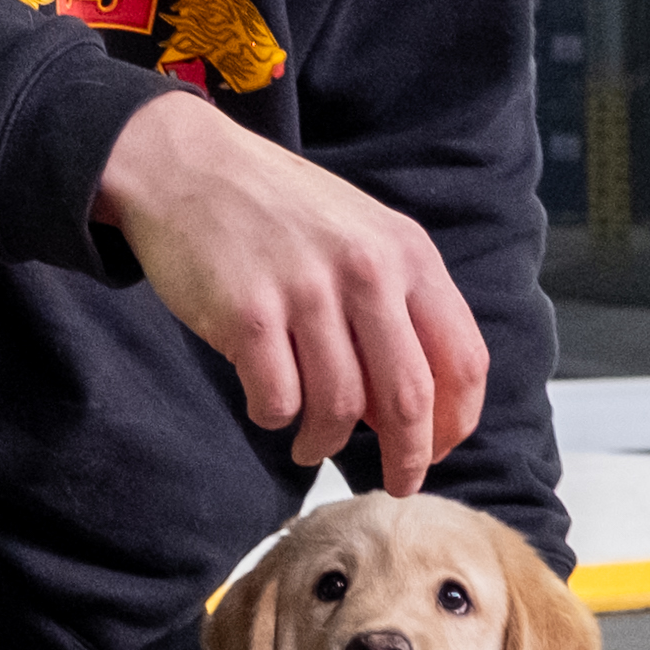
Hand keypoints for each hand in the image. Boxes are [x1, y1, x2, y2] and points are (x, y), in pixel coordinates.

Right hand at [96, 91, 488, 490]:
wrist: (187, 166)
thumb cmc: (278, 210)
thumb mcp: (361, 234)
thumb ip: (397, 306)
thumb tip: (411, 407)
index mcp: (407, 252)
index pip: (462, 358)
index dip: (457, 420)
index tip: (439, 449)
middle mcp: (366, 270)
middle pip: (409, 398)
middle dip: (407, 459)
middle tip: (395, 483)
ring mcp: (305, 292)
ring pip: (340, 408)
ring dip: (326, 442)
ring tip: (310, 444)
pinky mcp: (247, 315)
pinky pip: (277, 400)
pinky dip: (275, 417)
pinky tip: (269, 404)